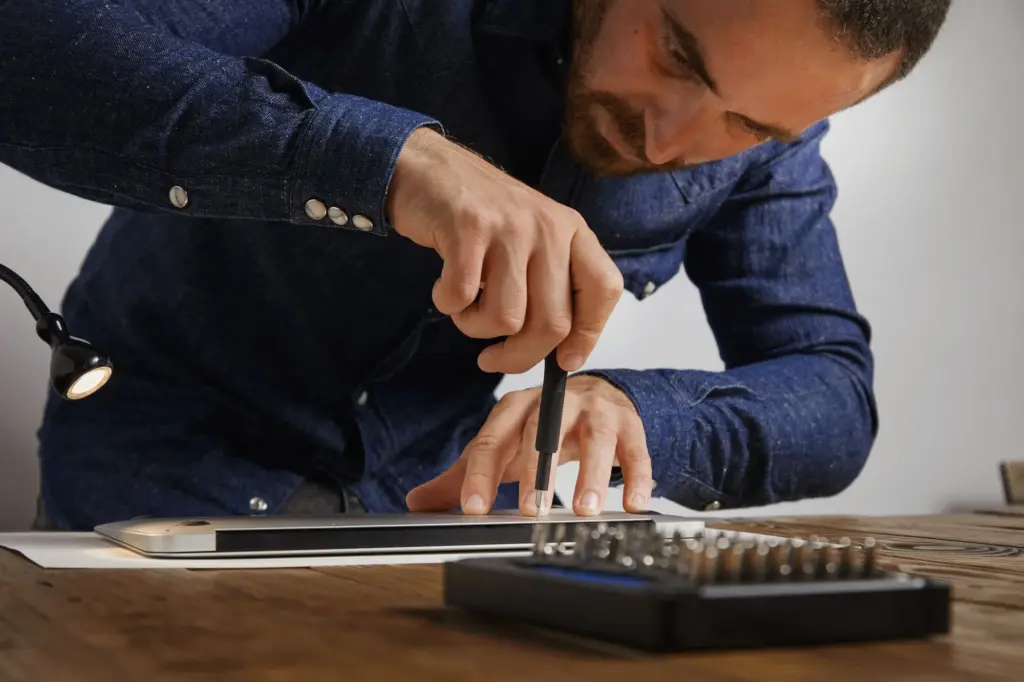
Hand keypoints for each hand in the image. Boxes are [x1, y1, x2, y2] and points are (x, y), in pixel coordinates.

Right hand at [386, 127, 623, 374]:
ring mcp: (509, 227)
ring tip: (465, 306)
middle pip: (552, 324)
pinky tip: (444, 287)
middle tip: (492, 359)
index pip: (604, 290)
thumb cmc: (481, 217)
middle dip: (518, 356)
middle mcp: (549, 228)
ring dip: (476, 328)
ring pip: (506, 320)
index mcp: (572, 231)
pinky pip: (462, 299)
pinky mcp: (468, 229)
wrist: (428, 168)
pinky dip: (448, 305)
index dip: (588, 335)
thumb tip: (562, 353)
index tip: (562, 361)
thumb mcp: (533, 239)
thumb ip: (552, 284)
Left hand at [405, 375, 652, 516]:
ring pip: (594, 437)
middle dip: (537, 472)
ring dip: (592, 474)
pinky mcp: (628, 424)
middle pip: (543, 432)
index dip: (481, 475)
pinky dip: (636, 476)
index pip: (493, 441)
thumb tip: (417, 502)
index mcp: (515, 409)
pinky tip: (633, 502)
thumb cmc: (541, 427)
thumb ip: (464, 475)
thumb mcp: (502, 447)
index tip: (474, 509)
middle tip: (530, 510)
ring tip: (586, 510)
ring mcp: (594, 410)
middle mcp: (554, 403)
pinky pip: (635, 449)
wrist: (595, 397)